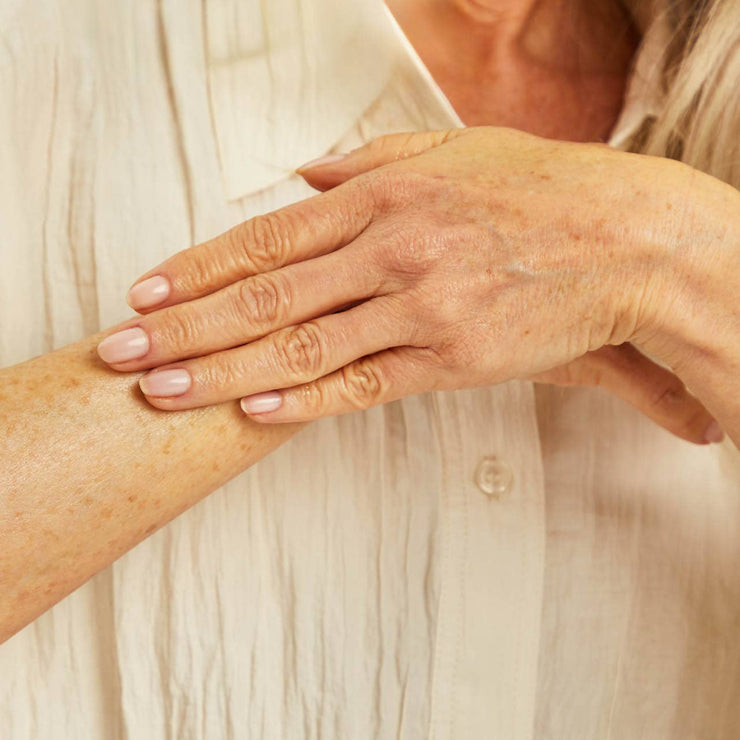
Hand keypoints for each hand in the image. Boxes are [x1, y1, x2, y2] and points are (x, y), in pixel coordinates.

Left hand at [97, 127, 722, 444]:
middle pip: (267, 294)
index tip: (147, 293)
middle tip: (123, 352)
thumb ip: (372, 162)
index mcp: (384, 197)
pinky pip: (363, 384)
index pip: (267, 236)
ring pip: (303, 345)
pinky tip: (253, 412)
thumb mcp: (451, 153)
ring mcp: (420, 307)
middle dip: (185, 326)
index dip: (199, 268)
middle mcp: (391, 249)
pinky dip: (305, 400)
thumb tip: (306, 176)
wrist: (624, 241)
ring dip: (225, 371)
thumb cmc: (539, 191)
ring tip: (164, 391)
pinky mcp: (451, 358)